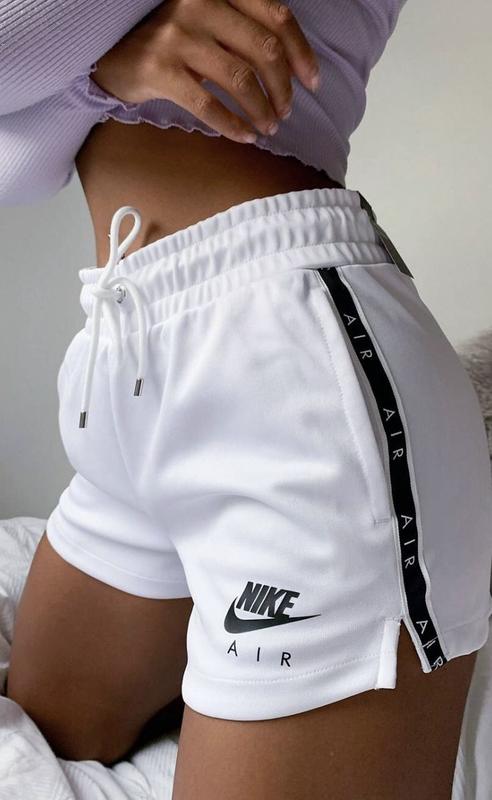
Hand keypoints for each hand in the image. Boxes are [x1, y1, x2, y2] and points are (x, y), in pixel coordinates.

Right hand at [91, 0, 319, 143]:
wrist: (110, 54)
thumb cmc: (168, 42)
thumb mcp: (206, 21)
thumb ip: (241, 30)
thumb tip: (289, 65)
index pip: (276, 16)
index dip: (301, 52)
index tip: (312, 82)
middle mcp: (199, 3)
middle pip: (264, 50)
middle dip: (283, 88)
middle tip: (285, 112)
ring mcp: (178, 36)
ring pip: (240, 80)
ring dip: (262, 110)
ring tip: (268, 127)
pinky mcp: (160, 69)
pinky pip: (208, 105)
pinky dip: (233, 125)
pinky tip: (244, 136)